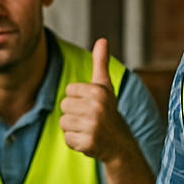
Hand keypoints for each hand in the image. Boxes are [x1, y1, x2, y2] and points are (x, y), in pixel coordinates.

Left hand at [59, 38, 134, 163]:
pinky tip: (88, 141)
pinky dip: (75, 142)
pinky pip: (67, 139)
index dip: (77, 98)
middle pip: (64, 106)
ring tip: (88, 129)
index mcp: (98, 91)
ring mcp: (93, 126)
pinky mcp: (88, 143)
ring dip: (73, 128)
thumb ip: (101, 63)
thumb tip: (102, 40)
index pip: (69, 90)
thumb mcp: (105, 86)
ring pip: (63, 123)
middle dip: (73, 113)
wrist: (120, 143)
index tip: (90, 104)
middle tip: (89, 118)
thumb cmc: (108, 111)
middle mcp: (96, 107)